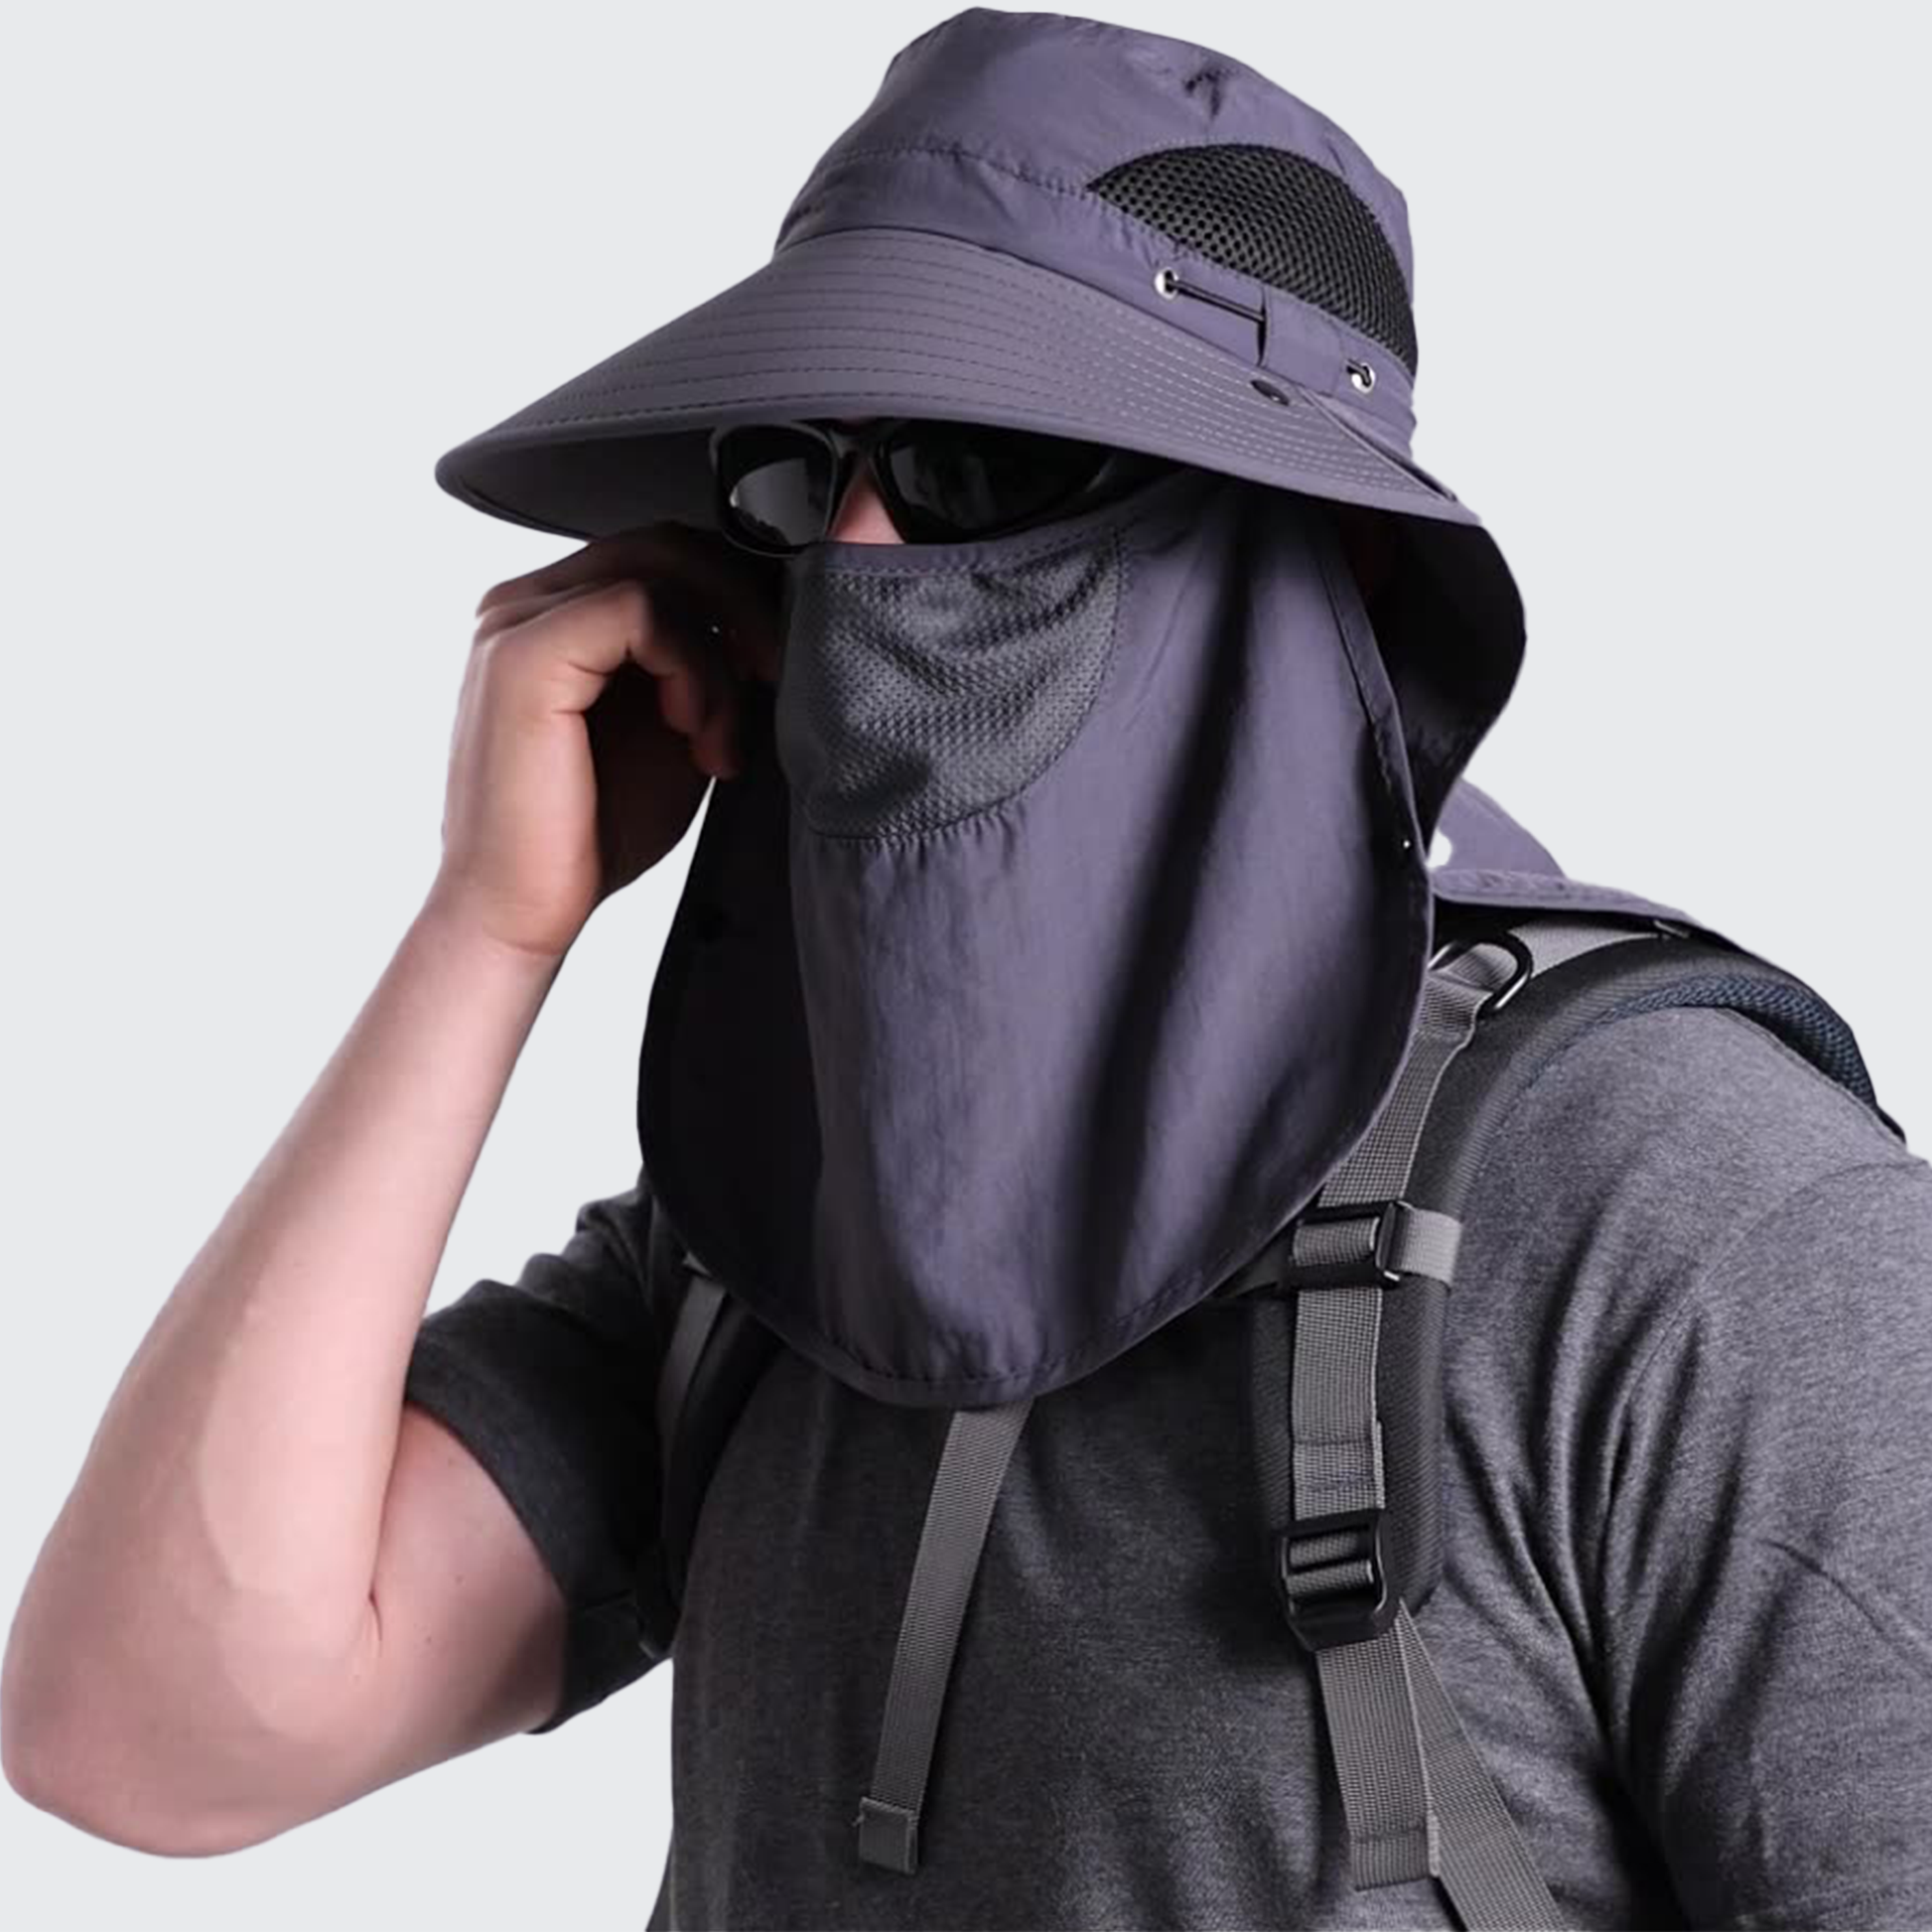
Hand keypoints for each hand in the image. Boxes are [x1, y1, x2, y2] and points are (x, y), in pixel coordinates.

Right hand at [428, 521, 782, 960]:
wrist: (521, 911)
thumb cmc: (591, 832)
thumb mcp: (676, 727)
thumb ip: (703, 664)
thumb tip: (769, 618)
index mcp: (557, 615)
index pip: (665, 554)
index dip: (737, 594)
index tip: (774, 664)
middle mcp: (528, 603)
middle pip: (667, 545)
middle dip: (742, 607)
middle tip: (774, 678)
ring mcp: (519, 621)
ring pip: (661, 569)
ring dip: (719, 652)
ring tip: (719, 736)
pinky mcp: (525, 653)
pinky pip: (639, 610)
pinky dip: (690, 666)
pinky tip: (692, 728)